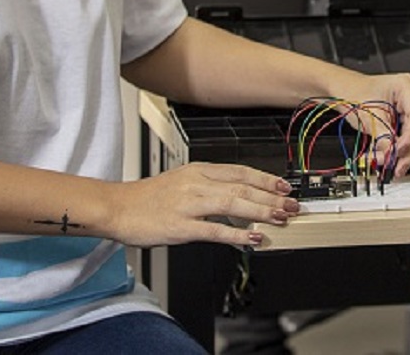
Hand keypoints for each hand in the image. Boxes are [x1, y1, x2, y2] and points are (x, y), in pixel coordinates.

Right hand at [110, 162, 298, 247]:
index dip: (266, 179)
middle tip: (292, 204)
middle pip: (243, 187)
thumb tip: (239, 196)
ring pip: (233, 204)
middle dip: (271, 196)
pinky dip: (238, 233)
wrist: (117, 208)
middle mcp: (197, 184)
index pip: (241, 171)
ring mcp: (189, 205)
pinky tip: (254, 238)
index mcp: (199, 171)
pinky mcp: (181, 227)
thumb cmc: (149, 198)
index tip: (285, 186)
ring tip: (281, 218)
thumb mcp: (183, 181)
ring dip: (261, 212)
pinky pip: (215, 230)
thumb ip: (210, 187)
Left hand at [331, 71, 409, 177]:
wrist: (342, 91)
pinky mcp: (404, 115)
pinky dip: (397, 147)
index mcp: (406, 86)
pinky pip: (406, 134)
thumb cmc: (352, 93)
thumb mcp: (369, 116)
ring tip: (391, 165)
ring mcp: (409, 104)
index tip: (399, 151)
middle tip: (396, 166)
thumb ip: (384, 137)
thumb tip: (392, 156)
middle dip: (405, 150)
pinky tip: (390, 157)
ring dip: (401, 152)